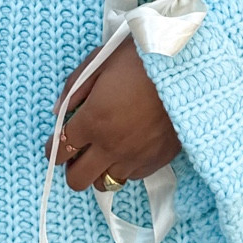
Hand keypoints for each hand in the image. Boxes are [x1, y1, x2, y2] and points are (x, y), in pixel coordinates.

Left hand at [49, 38, 181, 192]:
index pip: (60, 150)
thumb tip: (58, 112)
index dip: (53, 149)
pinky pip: (131, 177)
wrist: (189, 68)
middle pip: (77, 180)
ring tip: (106, 150)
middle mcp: (111, 146)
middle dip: (72, 168)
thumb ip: (74, 87)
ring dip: (99, 170)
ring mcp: (135, 157)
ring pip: (105, 184)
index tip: (57, 142)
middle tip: (79, 152)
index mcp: (93, 120)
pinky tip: (129, 147)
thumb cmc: (142, 58)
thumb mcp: (102, 60)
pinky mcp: (157, 161)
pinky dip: (124, 167)